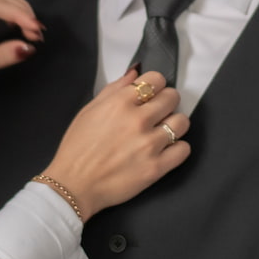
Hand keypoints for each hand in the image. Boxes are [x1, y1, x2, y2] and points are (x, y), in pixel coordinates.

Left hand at [0, 0, 41, 143]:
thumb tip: (30, 47)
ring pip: (5, 2)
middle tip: (38, 36)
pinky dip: (16, 19)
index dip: (19, 15)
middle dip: (23, 13)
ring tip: (34, 35)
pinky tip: (24, 31)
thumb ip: (2, 56)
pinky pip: (2, 12)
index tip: (37, 31)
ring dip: (22, 14)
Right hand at [41, 68, 190, 218]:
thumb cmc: (77, 148)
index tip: (153, 94)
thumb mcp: (89, 111)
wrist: (74, 184)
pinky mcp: (156, 167)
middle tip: (158, 113)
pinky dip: (177, 149)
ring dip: (174, 125)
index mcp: (120, 103)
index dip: (156, 85)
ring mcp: (149, 144)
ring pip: (182, 122)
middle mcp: (137, 120)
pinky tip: (165, 150)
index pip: (157, 79)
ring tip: (162, 132)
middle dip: (167, 102)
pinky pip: (184, 149)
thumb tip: (136, 73)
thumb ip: (114, 89)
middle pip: (172, 97)